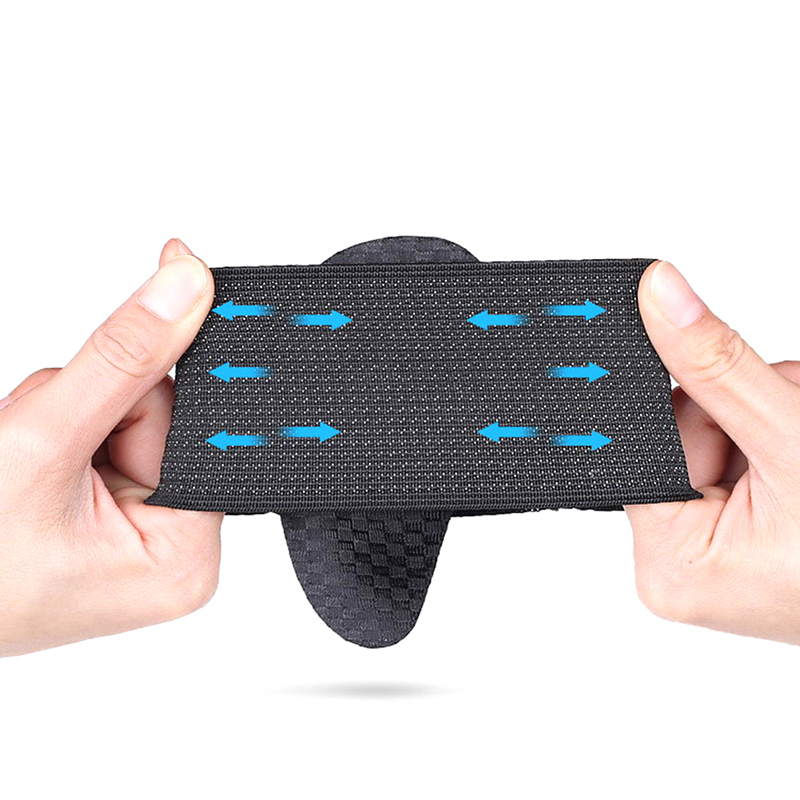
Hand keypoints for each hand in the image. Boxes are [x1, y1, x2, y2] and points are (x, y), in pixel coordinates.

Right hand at [0, 240, 221, 655]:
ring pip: (129, 420)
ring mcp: (143, 538)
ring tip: (23, 465)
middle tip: (38, 447)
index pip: (199, 424)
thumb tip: (187, 287)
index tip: (117, 351)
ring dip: (69, 419)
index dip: (144, 385)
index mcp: (186, 556)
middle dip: (94, 409)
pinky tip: (29, 466)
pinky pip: (108, 440)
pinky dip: (62, 434)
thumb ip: (121, 358)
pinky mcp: (112, 521)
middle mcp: (177, 552)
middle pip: (165, 420)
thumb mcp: (42, 442)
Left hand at [627, 261, 799, 643]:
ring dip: (764, 415)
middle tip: (790, 413)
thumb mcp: (791, 440)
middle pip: (682, 439)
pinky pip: (736, 461)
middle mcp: (680, 567)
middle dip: (741, 408)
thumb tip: (660, 297)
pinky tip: (795, 443)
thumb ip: (719, 367)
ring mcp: (711, 557)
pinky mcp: (739, 542)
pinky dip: (772, 437)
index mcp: (673, 565)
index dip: (693, 399)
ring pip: (715, 441)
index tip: (721, 367)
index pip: (647, 445)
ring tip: (798, 429)